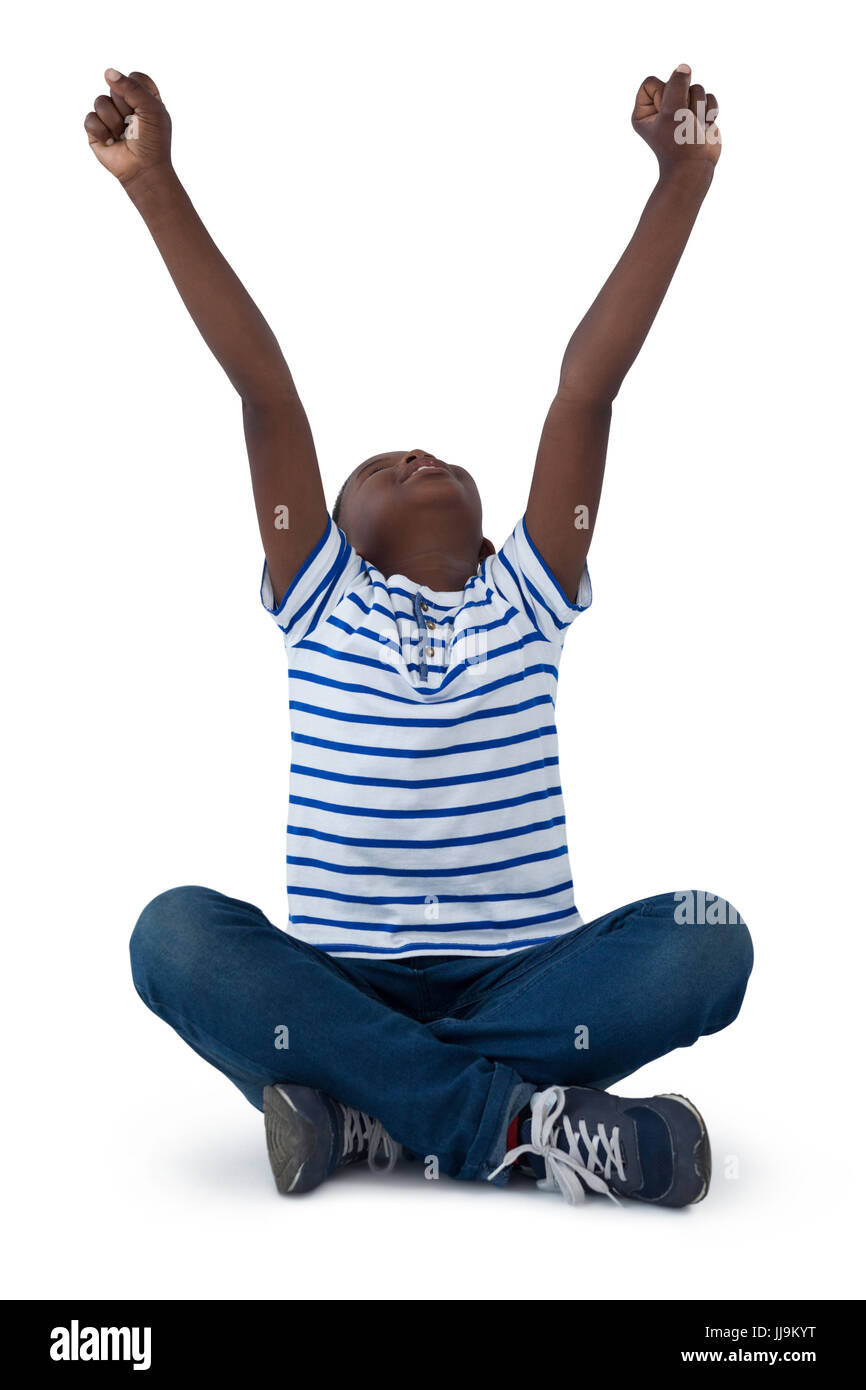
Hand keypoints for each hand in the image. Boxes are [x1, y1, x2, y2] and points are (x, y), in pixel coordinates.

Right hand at [84, 69, 171, 186]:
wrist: (143, 170)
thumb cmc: (152, 142)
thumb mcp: (151, 109)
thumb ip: (132, 87)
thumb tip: (108, 72)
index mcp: (144, 97)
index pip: (135, 77)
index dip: (138, 90)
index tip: (146, 109)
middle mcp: (125, 104)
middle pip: (115, 86)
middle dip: (125, 107)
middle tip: (134, 124)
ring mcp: (109, 115)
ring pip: (100, 102)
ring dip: (114, 122)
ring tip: (123, 136)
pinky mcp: (96, 129)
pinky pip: (90, 119)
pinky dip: (102, 132)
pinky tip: (112, 142)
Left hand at [631, 64, 720, 175]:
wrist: (696, 167)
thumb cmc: (679, 143)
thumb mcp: (673, 110)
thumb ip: (677, 84)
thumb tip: (683, 67)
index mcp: (644, 111)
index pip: (651, 82)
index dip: (663, 92)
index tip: (666, 113)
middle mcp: (661, 109)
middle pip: (676, 81)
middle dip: (685, 100)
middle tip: (682, 122)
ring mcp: (681, 110)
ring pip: (695, 88)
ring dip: (698, 108)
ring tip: (694, 126)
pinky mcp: (698, 113)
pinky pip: (709, 96)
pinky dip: (709, 111)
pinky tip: (704, 127)